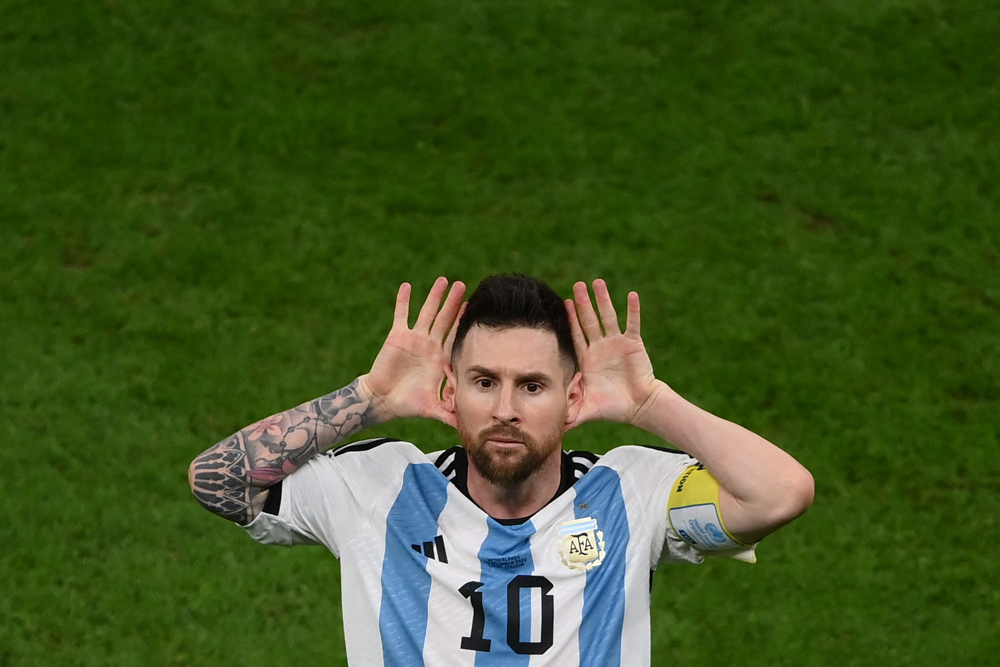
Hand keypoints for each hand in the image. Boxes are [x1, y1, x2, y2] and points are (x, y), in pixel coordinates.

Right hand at [359, 277, 465, 427]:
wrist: (383, 400)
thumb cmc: (408, 404)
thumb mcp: (433, 408)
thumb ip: (450, 413)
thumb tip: (468, 426)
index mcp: (439, 357)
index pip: (455, 337)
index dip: (464, 323)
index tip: (475, 309)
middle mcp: (429, 344)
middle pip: (444, 319)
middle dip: (454, 303)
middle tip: (464, 286)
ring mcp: (414, 338)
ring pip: (426, 312)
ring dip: (434, 297)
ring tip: (443, 280)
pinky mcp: (397, 336)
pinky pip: (401, 314)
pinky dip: (403, 301)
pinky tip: (407, 286)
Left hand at [564, 279, 660, 429]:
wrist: (638, 407)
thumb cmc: (612, 408)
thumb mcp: (586, 410)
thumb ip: (569, 414)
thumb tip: (550, 427)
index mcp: (588, 359)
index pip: (577, 335)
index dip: (571, 319)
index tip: (564, 302)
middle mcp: (601, 347)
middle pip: (590, 320)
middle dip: (584, 303)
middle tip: (578, 285)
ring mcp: (617, 343)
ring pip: (609, 317)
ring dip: (604, 300)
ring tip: (598, 282)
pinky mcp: (634, 344)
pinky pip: (632, 324)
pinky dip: (632, 310)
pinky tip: (631, 295)